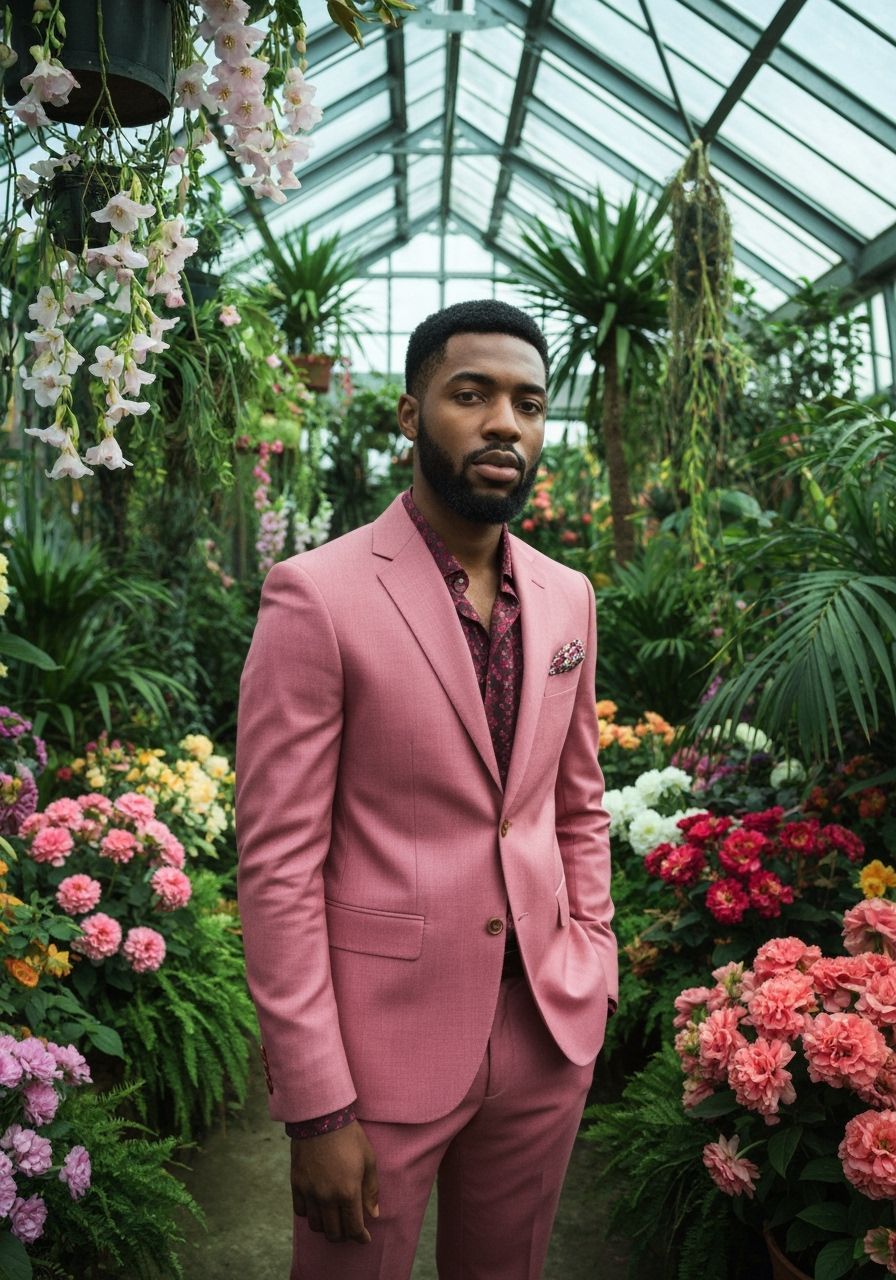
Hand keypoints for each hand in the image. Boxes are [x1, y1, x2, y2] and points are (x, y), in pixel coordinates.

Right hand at [291, 1121, 378, 1243]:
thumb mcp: (368, 1160)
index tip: (364, 1238)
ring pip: (316, 1225)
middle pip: (333, 1233)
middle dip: (344, 1236)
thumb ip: (371, 1190)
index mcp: (348, 1192)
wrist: (321, 1117)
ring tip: (333, 1220)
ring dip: (326, 1227)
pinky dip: (309, 1214)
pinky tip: (317, 1207)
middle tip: (349, 1230)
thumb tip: (373, 1214)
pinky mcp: (296, 1184)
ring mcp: (309, 1192)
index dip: (360, 1238)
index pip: (353, 1228)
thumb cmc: (349, 1137)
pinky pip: (300, 1211)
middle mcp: (327, 1197)